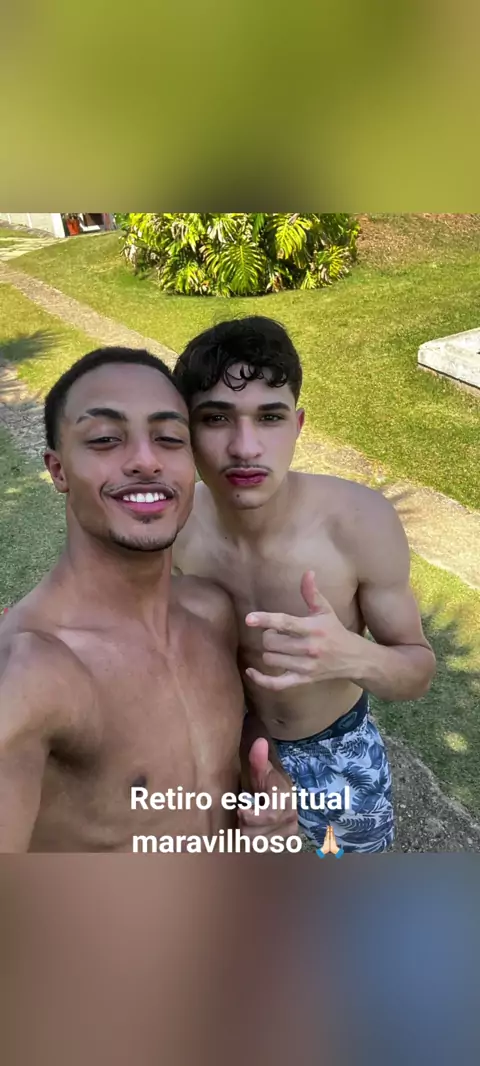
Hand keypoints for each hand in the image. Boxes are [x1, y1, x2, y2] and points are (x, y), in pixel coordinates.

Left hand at [238, 738, 297, 839]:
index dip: (252, 816)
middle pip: (259, 834)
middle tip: (240, 811)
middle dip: (244, 825)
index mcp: (286, 801)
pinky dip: (252, 840)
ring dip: (247, 833)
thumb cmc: (271, 783)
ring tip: (245, 819)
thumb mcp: (264, 770)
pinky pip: (261, 849)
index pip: (270, 816)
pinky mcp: (283, 844)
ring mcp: (287, 834)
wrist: (286, 796)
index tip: (240, 809)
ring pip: (258, 844)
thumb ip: (259, 759)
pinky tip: (249, 828)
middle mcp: (290, 820)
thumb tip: (259, 743)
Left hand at [244, 570, 359, 691]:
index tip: (248, 619)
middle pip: (271, 643)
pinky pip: (276, 684)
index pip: (286, 623)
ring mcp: (306, 667)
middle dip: (268, 637)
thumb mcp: (325, 611)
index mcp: (313, 628)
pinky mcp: (303, 680)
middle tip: (276, 634)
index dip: (265, 620)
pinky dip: (261, 679)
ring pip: (270, 660)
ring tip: (278, 648)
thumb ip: (312, 593)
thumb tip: (308, 572)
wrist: (354, 659)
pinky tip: (251, 671)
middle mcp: (309, 648)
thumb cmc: (334, 631)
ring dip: (269, 652)